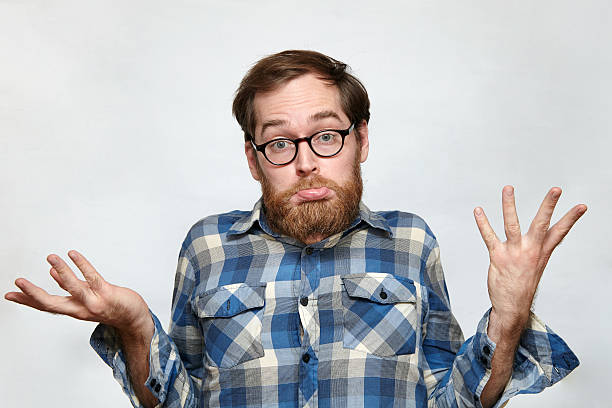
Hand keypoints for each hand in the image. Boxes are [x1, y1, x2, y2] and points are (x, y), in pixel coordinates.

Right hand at [4, 250, 150, 331]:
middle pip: (52, 304)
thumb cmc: (110, 306)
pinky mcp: (107, 293)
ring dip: (61, 272)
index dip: (27, 301)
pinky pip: (93, 277)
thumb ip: (69, 287)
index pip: (45, 306)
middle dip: (34, 294)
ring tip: (51, 257)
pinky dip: (82, 265)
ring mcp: (94, 301)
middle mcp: (80, 309)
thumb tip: (52, 274)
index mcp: (73, 310)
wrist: (133, 318)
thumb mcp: (85, 299)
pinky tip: (73, 254)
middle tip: (18, 281)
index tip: (9, 294)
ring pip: (73, 288)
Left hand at [474, 186, 586, 332]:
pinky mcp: (498, 256)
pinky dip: (482, 223)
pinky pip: (489, 236)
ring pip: (512, 225)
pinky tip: (478, 210)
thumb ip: (541, 246)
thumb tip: (548, 233)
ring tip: (508, 188)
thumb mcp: (537, 264)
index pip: (560, 232)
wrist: (512, 306)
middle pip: (541, 224)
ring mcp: (514, 253)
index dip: (571, 219)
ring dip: (509, 205)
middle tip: (556, 189)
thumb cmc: (523, 283)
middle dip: (549, 206)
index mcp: (542, 252)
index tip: (582, 206)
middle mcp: (531, 250)